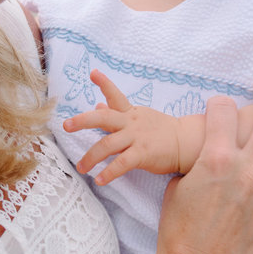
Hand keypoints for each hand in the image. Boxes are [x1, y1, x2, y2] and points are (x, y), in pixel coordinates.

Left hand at [63, 69, 183, 181]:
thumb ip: (117, 113)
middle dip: (83, 121)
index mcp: (130, 112)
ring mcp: (137, 138)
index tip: (92, 73)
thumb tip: (97, 106)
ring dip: (91, 157)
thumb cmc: (161, 130)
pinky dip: (109, 173)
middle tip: (67, 125)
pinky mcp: (143, 154)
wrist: (185, 143)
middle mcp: (131, 122)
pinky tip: (99, 180)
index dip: (104, 84)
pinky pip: (122, 164)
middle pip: (104, 118)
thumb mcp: (139, 117)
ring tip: (81, 168)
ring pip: (108, 145)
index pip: (115, 95)